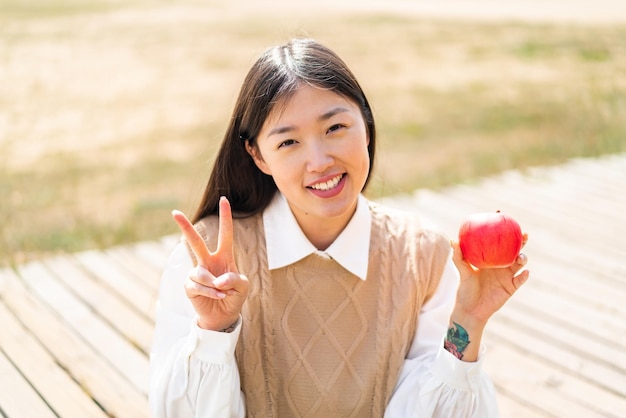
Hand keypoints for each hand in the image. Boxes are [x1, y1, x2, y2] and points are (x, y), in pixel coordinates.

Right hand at [172, 197, 248, 330]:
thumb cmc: (234, 296)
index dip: (226, 216)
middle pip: (195, 242)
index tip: (224, 199)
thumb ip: (235, 280)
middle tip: (175, 212)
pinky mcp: (189, 285)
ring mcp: (197, 272)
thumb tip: (217, 279)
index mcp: (224, 256)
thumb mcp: (243, 287)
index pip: (225, 233)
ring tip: (223, 293)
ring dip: (214, 285)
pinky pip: (197, 285)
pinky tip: (217, 296)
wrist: (223, 316)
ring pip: (200, 273)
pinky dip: (209, 292)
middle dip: (185, 227)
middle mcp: (208, 261)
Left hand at [451, 233, 529, 325]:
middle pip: (514, 249)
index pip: (498, 241)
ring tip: (520, 256)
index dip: (502, 228)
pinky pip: (520, 281)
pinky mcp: (511, 288)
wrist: (470, 309)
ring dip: (523, 258)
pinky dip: (524, 276)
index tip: (502, 214)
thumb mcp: (462, 271)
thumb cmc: (465, 288)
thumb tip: (454, 240)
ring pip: (520, 264)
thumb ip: (458, 256)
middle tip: (523, 234)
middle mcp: (500, 265)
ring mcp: (507, 276)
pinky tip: (525, 272)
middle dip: (521, 241)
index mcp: (490, 258)